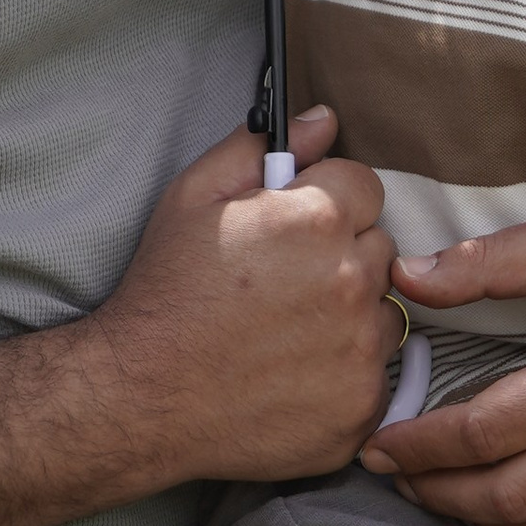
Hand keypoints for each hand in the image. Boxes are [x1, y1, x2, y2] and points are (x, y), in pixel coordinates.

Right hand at [97, 108, 399, 478]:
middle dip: (342, 256)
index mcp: (317, 220)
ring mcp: (361, 349)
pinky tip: (294, 374)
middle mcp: (351, 281)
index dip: (328, 204)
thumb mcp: (192, 198)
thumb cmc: (165, 293)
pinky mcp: (362, 405)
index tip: (295, 231)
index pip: (366, 187)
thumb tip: (322, 119)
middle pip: (379, 248)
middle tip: (284, 284)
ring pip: (384, 311)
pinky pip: (377, 373)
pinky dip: (346, 373)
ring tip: (287, 332)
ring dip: (351, 315)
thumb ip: (260, 148)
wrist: (140, 398)